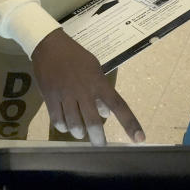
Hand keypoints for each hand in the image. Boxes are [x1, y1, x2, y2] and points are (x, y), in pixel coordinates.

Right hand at [31, 28, 144, 145]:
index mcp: (98, 82)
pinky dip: (63, 126)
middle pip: (93, 121)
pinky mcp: (50, 97)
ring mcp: (66, 95)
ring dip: (78, 132)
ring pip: (74, 124)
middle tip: (100, 144)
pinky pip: (57, 120)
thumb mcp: (94, 68)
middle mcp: (84, 91)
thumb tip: (106, 113)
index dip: (129, 123)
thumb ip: (101, 90)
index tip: (139, 139)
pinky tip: (65, 125)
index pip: (118, 105)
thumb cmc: (75, 56)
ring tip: (80, 133)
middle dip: (98, 138)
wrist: (49, 45)